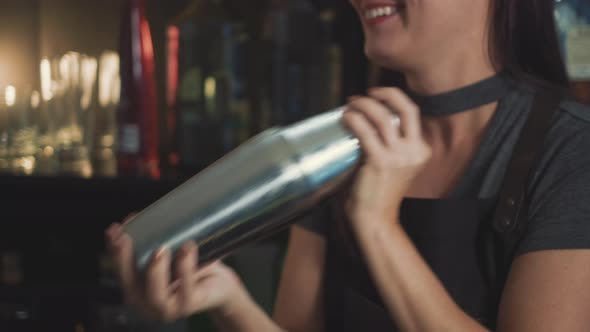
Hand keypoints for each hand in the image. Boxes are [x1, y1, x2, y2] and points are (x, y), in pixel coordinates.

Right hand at [105, 222, 244, 321]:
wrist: (219, 283)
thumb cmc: (192, 265)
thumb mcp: (170, 249)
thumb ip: (155, 237)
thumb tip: (141, 214)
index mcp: (137, 287)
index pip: (119, 269)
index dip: (114, 250)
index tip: (116, 230)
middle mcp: (147, 301)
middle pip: (129, 285)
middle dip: (125, 260)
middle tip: (127, 238)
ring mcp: (167, 307)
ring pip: (155, 295)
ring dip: (156, 271)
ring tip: (161, 248)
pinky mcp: (189, 306)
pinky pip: (186, 291)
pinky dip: (186, 269)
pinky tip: (187, 250)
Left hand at [342, 87, 431, 228]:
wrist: (375, 217)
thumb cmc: (378, 191)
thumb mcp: (395, 164)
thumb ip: (391, 143)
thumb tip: (368, 117)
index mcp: (421, 150)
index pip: (412, 114)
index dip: (393, 99)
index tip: (376, 96)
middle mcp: (415, 151)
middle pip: (406, 108)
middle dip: (385, 93)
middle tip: (366, 93)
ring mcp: (399, 156)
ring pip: (382, 116)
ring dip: (364, 105)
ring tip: (350, 105)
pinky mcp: (381, 162)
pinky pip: (365, 131)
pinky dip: (353, 119)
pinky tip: (345, 117)